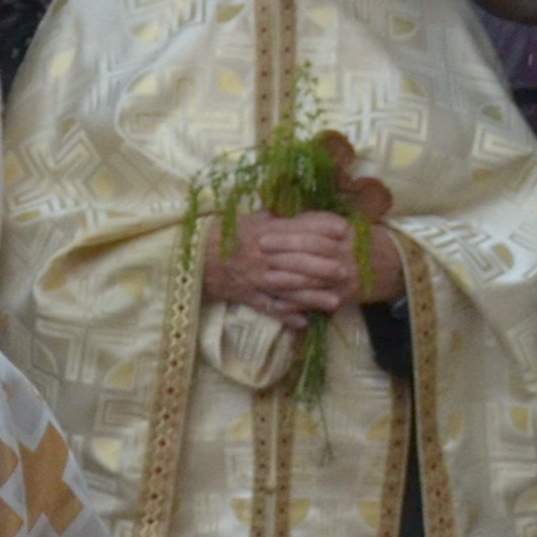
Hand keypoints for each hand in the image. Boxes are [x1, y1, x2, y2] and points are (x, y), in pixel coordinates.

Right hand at [203, 210, 359, 318]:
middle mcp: (261, 255)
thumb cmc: (225, 234)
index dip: (322, 227)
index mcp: (263, 232)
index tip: (343, 229)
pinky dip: (286, 316)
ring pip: (287, 287)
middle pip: (296, 260)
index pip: (297, 228)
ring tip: (334, 301)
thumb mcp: (251, 219)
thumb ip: (278, 218)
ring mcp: (254, 278)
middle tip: (344, 270)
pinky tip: (304, 322)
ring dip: (312, 295)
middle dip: (322, 265)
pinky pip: (268, 307)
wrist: (192, 256)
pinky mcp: (246, 295)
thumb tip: (307, 214)